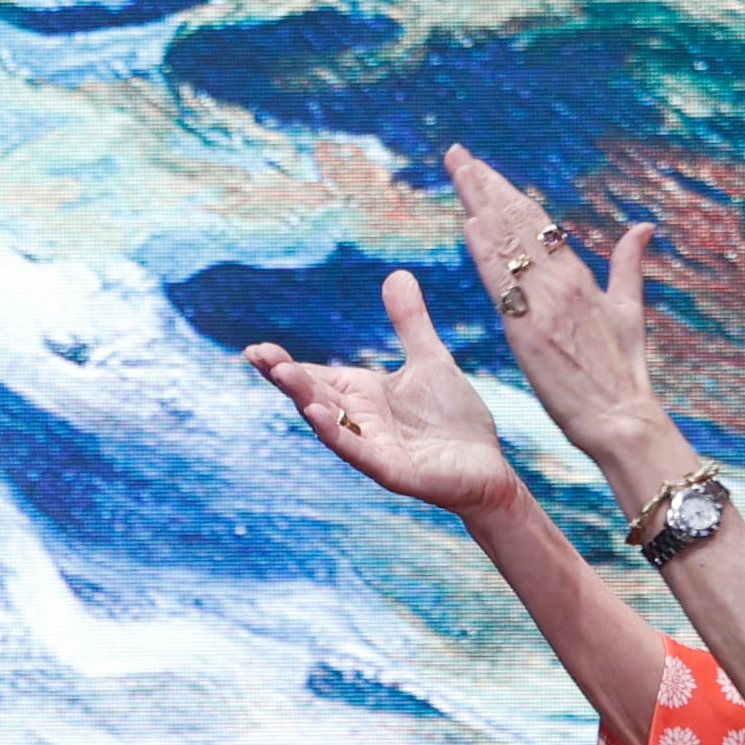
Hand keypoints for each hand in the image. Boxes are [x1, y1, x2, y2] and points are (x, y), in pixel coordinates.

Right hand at [245, 272, 519, 518]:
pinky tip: (316, 414)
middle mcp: (358, 421)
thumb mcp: (430, 359)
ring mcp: (371, 447)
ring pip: (328, 421)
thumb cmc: (455, 420)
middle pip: (313, 395)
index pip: (314, 376)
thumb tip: (397, 273)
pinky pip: (358, 451)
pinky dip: (335, 434)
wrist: (488, 468)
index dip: (284, 364)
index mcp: (361, 395)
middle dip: (285, 376)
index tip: (256, 349)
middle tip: (257, 354)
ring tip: (282, 374)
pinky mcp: (391, 471)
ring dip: (303, 398)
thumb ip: (409, 322)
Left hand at [442, 145, 667, 480]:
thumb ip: (628, 265)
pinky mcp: (529, 332)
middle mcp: (562, 283)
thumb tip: (643, 226)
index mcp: (581, 276)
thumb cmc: (623, 371)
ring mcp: (545, 306)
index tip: (482, 168)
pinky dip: (488, 255)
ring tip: (459, 172)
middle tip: (458, 153)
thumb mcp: (629, 310)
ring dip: (482, 206)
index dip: (508, 193)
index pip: (538, 223)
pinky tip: (471, 227)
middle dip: (487, 186)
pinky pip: (505, 287)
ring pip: (509, 246)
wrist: (622, 419)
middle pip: (519, 223)